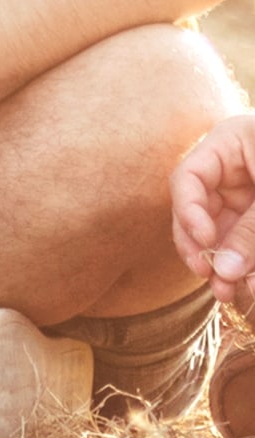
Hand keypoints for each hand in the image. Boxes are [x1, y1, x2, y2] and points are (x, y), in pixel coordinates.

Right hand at [171, 111, 254, 305]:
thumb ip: (253, 232)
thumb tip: (225, 272)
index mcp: (231, 144)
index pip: (189, 177)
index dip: (189, 211)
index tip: (204, 243)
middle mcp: (232, 170)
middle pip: (198, 209)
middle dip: (203, 246)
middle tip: (210, 276)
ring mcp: (246, 195)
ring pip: (219, 232)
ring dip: (222, 263)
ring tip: (226, 292)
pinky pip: (243, 241)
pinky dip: (244, 262)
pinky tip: (246, 286)